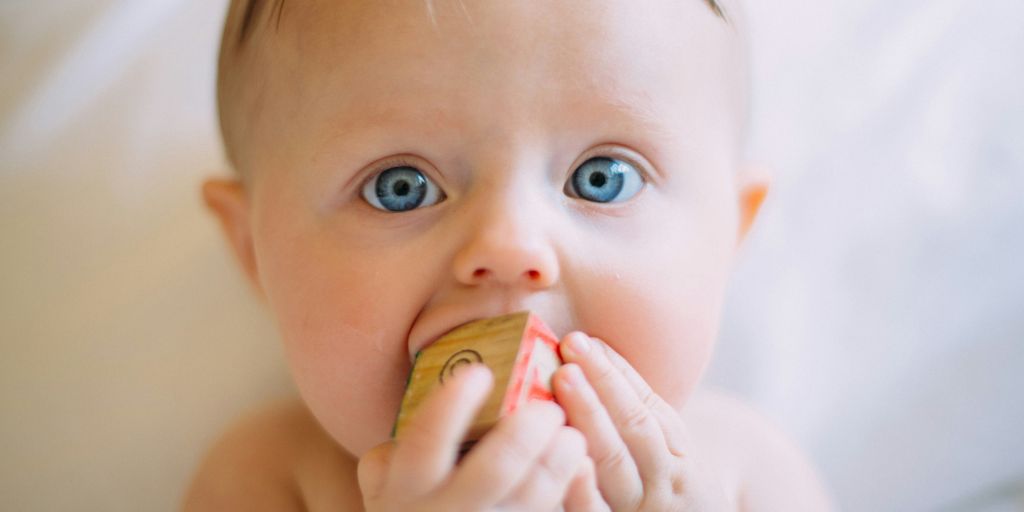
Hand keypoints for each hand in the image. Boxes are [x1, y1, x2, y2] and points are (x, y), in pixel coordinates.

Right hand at [357, 364, 605, 511]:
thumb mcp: (386, 487)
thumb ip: (396, 449)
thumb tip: (429, 399)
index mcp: (407, 487)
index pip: (427, 438)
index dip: (454, 404)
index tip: (480, 373)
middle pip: (496, 469)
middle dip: (528, 430)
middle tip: (548, 408)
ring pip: (534, 497)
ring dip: (559, 460)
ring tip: (572, 435)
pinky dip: (569, 489)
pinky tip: (577, 469)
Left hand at [554, 332, 731, 510]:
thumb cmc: (669, 494)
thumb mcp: (671, 454)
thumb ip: (639, 414)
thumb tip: (594, 354)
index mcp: (679, 455)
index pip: (648, 407)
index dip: (616, 372)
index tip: (585, 339)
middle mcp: (666, 482)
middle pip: (635, 429)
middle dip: (601, 386)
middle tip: (570, 351)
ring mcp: (642, 510)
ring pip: (618, 463)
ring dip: (590, 419)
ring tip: (563, 381)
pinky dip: (584, 489)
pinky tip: (569, 463)